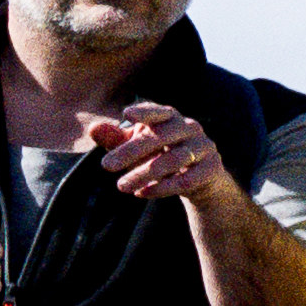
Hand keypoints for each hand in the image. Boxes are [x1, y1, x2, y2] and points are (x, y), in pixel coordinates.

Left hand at [77, 104, 233, 208]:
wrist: (200, 180)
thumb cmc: (160, 156)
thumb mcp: (136, 148)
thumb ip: (115, 139)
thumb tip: (93, 129)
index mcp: (171, 117)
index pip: (158, 111)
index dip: (145, 113)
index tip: (126, 115)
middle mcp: (190, 127)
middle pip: (161, 137)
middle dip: (131, 151)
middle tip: (106, 166)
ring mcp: (204, 147)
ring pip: (173, 160)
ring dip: (144, 174)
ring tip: (121, 186)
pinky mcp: (213, 168)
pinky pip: (187, 179)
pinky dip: (163, 188)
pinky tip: (141, 193)